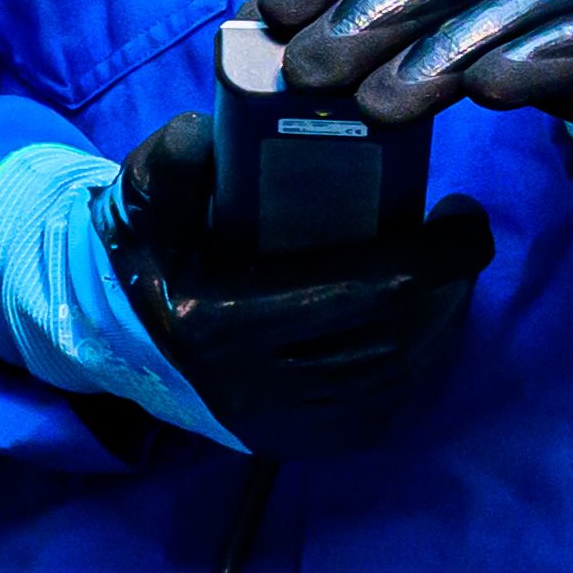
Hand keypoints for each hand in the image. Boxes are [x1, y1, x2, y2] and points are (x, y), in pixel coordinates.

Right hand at [109, 116, 493, 442]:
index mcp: (220, 325)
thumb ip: (168, 166)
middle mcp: (253, 389)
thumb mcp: (141, 201)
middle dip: (448, 288)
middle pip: (391, 340)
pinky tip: (427, 324)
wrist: (108, 336)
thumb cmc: (143, 254)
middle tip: (461, 239)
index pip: (359, 293)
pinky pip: (383, 409)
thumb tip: (200, 129)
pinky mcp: (293, 444)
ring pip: (395, 379)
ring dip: (441, 325)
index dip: (432, 258)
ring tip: (449, 274)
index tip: (465, 214)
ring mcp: (277, 426)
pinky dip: (419, 365)